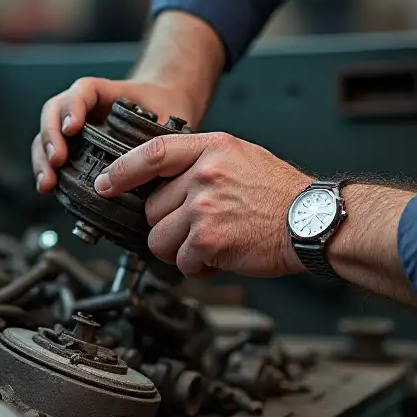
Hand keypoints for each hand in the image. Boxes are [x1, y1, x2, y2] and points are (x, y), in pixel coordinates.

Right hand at [33, 78, 198, 192]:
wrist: (164, 109)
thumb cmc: (164, 107)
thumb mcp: (168, 114)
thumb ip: (162, 132)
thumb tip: (154, 160)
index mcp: (105, 92)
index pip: (82, 91)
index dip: (73, 107)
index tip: (73, 128)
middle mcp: (84, 107)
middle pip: (54, 112)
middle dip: (51, 137)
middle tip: (58, 160)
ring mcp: (75, 127)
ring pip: (46, 135)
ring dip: (42, 158)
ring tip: (48, 182)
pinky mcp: (74, 147)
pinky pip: (51, 155)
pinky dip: (46, 170)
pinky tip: (49, 187)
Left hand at [94, 132, 310, 278]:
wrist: (312, 221)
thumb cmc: (281, 194)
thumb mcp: (241, 156)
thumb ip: (203, 161)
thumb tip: (166, 181)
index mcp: (211, 148)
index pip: (152, 153)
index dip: (122, 170)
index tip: (104, 183)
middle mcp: (204, 173)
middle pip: (152, 208)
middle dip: (169, 225)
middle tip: (197, 228)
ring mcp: (204, 206)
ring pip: (160, 238)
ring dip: (179, 250)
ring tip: (210, 244)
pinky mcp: (208, 239)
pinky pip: (181, 262)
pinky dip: (197, 268)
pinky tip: (221, 257)